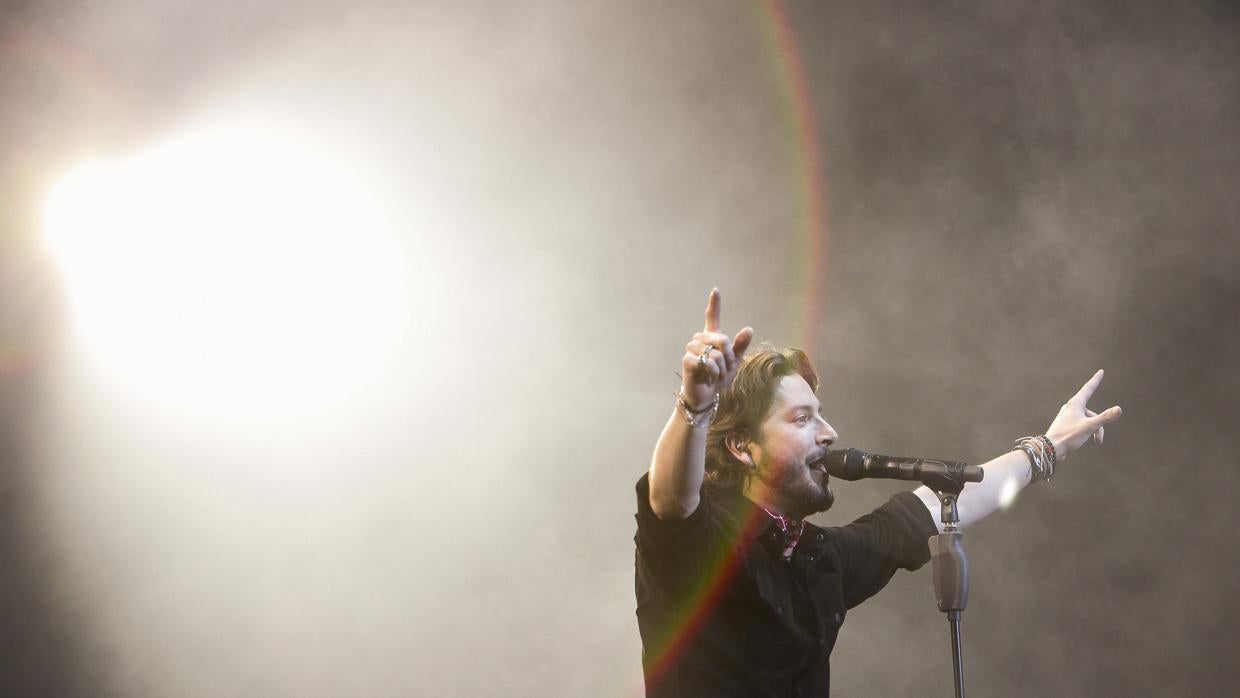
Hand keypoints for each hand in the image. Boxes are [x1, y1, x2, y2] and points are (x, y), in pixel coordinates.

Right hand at [681, 288, 753, 409]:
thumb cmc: (719, 377)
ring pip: (716, 354)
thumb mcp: (734, 362)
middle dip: (729, 358)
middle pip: (723, 339)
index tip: (716, 290)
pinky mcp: (687, 360)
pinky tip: (709, 378)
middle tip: (725, 370)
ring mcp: (691, 348)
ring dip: (722, 368)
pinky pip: (709, 363)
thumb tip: (748, 329)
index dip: (714, 304)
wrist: (706, 395)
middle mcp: (699, 339)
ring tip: (716, 375)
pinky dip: (714, 373)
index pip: (712, 317)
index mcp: (711, 337)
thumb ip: (740, 346)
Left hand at [1044, 369, 1122, 459]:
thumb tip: (1119, 409)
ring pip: (1088, 420)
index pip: (1088, 388)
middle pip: (1092, 413)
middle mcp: (1071, 407)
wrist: (1050, 448)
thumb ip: (1105, 417)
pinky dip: (1087, 432)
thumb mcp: (1090, 426)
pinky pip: (1081, 425)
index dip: (1096, 380)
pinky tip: (1083, 440)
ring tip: (1096, 443)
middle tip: (1100, 441)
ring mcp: (1068, 416)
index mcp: (1075, 403)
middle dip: (1099, 426)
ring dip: (1094, 431)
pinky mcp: (1066, 424)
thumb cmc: (1068, 436)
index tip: (1100, 371)